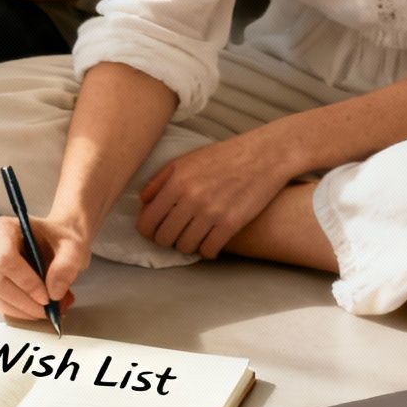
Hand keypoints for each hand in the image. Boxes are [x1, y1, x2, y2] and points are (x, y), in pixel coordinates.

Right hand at [0, 215, 88, 322]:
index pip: (5, 258)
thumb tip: (54, 292)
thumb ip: (67, 265)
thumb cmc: (61, 240)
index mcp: (3, 229)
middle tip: (49, 309)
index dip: (25, 281)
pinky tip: (37, 310)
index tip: (47, 296)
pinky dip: (19, 312)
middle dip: (24, 301)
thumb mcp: (74, 247)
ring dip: (23, 310)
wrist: (57, 243)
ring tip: (48, 310)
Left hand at [137, 132, 292, 257]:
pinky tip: (210, 242)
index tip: (155, 231)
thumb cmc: (224, 156)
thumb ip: (160, 180)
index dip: (147, 231)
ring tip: (193, 237)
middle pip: (164, 238)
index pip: (148, 221)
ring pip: (185, 247)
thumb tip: (142, 202)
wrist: (264, 155)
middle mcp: (191, 198)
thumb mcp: (186, 160)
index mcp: (177, 182)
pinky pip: (208, 251)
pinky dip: (207, 251)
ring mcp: (211, 212)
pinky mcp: (231, 224)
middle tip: (175, 235)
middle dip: (166, 240)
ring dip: (187, 246)